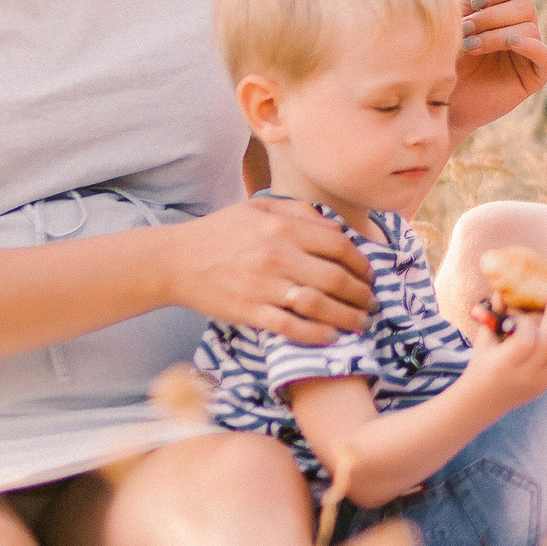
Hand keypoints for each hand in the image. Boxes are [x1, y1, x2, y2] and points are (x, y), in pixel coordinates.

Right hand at [163, 197, 372, 342]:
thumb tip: (338, 228)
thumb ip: (300, 213)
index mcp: (283, 228)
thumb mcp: (258, 209)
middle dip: (362, 294)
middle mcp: (277, 256)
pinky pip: (291, 327)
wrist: (175, 260)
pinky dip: (316, 334)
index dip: (363, 264)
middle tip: (372, 303)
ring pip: (319, 305)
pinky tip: (331, 336)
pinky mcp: (250, 311)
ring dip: (348, 317)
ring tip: (361, 322)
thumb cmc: (219, 233)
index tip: (370, 275)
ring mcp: (264, 286)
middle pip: (336, 279)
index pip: (340, 247)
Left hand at [450, 0, 546, 135]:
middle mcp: (525, 26)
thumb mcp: (460, 10)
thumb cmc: (446, 52)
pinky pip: (545, 54)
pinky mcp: (535, 75)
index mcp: (509, 8)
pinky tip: (506, 44)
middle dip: (492, 14)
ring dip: (496, 33)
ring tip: (471, 46)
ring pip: (529, 26)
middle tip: (466, 28)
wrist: (439, 95)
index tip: (475, 2)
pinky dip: (527, 45)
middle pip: (525, 4)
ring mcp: (532, 51)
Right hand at [461, 298, 546, 408]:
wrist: (485, 400)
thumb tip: (502, 290)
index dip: (527, 320)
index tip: (522, 309)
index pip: (525, 340)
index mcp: (504, 364)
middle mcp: (525, 375)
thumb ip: (495, 315)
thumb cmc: (483, 363)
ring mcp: (541, 381)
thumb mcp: (484, 339)